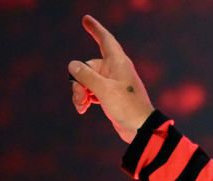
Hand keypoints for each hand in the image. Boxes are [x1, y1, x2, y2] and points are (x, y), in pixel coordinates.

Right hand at [67, 15, 153, 141]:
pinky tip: (82, 109)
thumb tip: (72, 65)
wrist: (140, 129)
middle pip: (87, 66)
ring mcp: (111, 83)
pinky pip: (91, 90)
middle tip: (81, 98)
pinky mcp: (109, 95)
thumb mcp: (103, 90)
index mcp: (117, 62)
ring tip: (81, 106)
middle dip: (78, 81)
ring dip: (80, 92)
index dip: (95, 29)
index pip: (104, 39)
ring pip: (87, 80)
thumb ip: (86, 76)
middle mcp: (114, 69)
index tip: (86, 19)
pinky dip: (85, 98)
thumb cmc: (127, 107)